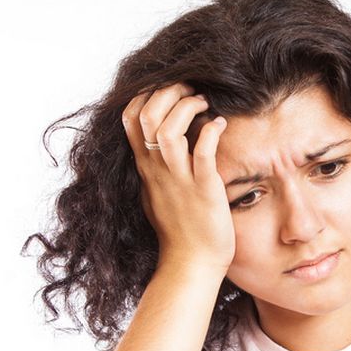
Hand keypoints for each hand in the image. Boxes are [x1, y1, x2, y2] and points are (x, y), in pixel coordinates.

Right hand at [120, 82, 234, 271]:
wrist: (192, 263)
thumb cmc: (180, 230)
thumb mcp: (156, 194)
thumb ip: (155, 169)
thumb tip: (157, 149)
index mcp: (146, 168)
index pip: (131, 119)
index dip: (145, 95)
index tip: (168, 91)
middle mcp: (157, 170)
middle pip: (147, 116)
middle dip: (167, 92)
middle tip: (190, 88)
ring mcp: (179, 179)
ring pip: (168, 130)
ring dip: (186, 107)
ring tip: (203, 101)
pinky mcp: (203, 189)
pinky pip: (202, 152)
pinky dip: (210, 131)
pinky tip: (220, 124)